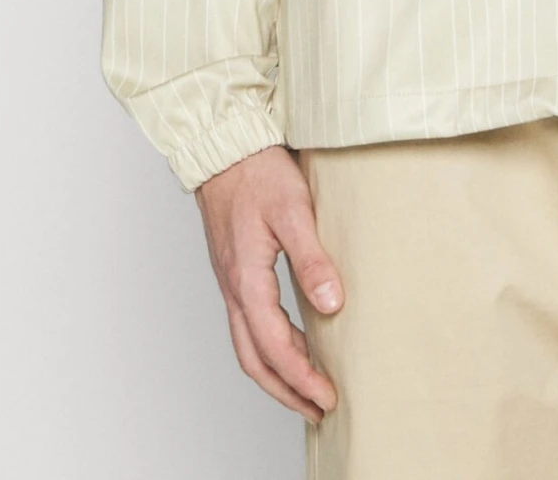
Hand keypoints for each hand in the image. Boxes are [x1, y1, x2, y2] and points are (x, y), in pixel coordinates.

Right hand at [195, 144, 343, 419]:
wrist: (225, 148)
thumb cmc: (258, 173)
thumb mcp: (294, 211)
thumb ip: (311, 259)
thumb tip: (332, 305)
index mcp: (246, 279)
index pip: (273, 346)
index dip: (300, 377)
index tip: (326, 396)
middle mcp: (234, 288)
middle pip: (254, 360)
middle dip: (286, 391)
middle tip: (318, 409)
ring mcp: (231, 281)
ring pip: (248, 345)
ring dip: (276, 373)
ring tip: (307, 388)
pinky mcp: (235, 271)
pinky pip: (248, 325)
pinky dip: (269, 347)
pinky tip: (292, 343)